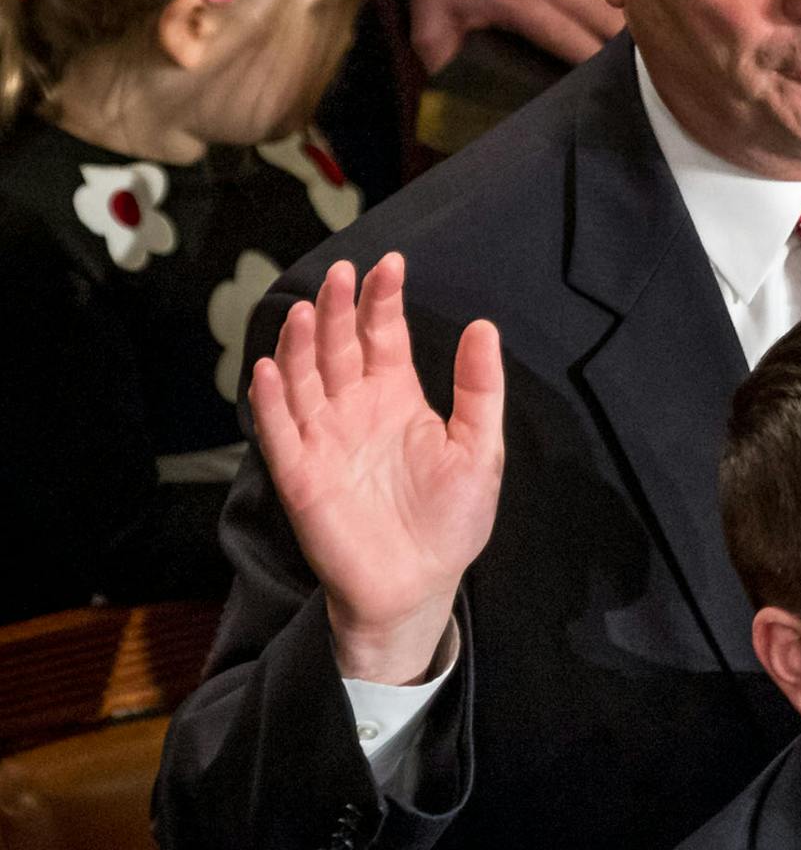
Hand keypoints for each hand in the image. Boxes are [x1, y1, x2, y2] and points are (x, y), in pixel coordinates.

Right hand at [250, 254, 504, 684]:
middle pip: (338, 346)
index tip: (390, 264)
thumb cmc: (451, 520)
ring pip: (303, 379)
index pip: (383, 336)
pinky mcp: (299, 474)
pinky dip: (269, 400)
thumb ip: (479, 389)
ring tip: (307, 309)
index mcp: (397, 397)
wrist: (418, 584)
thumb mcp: (479, 449)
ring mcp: (323, 439)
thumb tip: (483, 326)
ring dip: (300, 345)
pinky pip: (277, 430)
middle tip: (342, 272)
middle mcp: (354, 409)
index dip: (382, 301)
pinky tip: (268, 369)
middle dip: (338, 309)